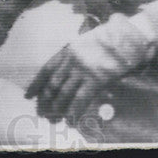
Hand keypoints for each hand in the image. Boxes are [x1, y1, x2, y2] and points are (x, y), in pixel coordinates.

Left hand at [25, 13, 153, 122]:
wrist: (129, 36)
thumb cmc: (109, 40)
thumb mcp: (86, 42)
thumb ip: (74, 56)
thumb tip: (65, 75)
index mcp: (68, 49)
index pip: (46, 69)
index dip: (36, 84)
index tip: (28, 96)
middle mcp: (72, 60)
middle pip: (53, 84)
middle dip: (45, 101)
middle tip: (42, 113)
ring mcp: (83, 69)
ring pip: (64, 93)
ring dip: (57, 109)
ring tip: (54, 120)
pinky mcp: (97, 78)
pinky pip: (81, 99)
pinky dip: (74, 112)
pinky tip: (71, 121)